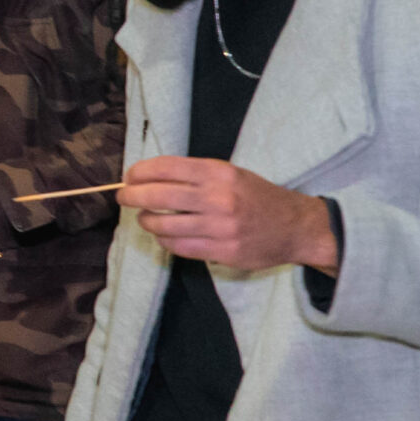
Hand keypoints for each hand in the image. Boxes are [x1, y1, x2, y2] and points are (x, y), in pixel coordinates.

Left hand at [118, 156, 338, 273]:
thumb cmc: (257, 196)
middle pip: (157, 196)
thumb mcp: (230, 174)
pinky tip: (164, 235)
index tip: (129, 177)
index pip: (165, 168)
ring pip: (163, 225)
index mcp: (219, 173)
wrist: (296, 227)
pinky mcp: (222, 252)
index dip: (139, 172)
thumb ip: (193, 174)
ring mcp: (220, 227)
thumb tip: (147, 176)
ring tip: (146, 218)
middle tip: (123, 197)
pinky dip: (164, 240)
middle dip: (131, 196)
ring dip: (146, 221)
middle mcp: (218, 198)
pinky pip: (178, 247)